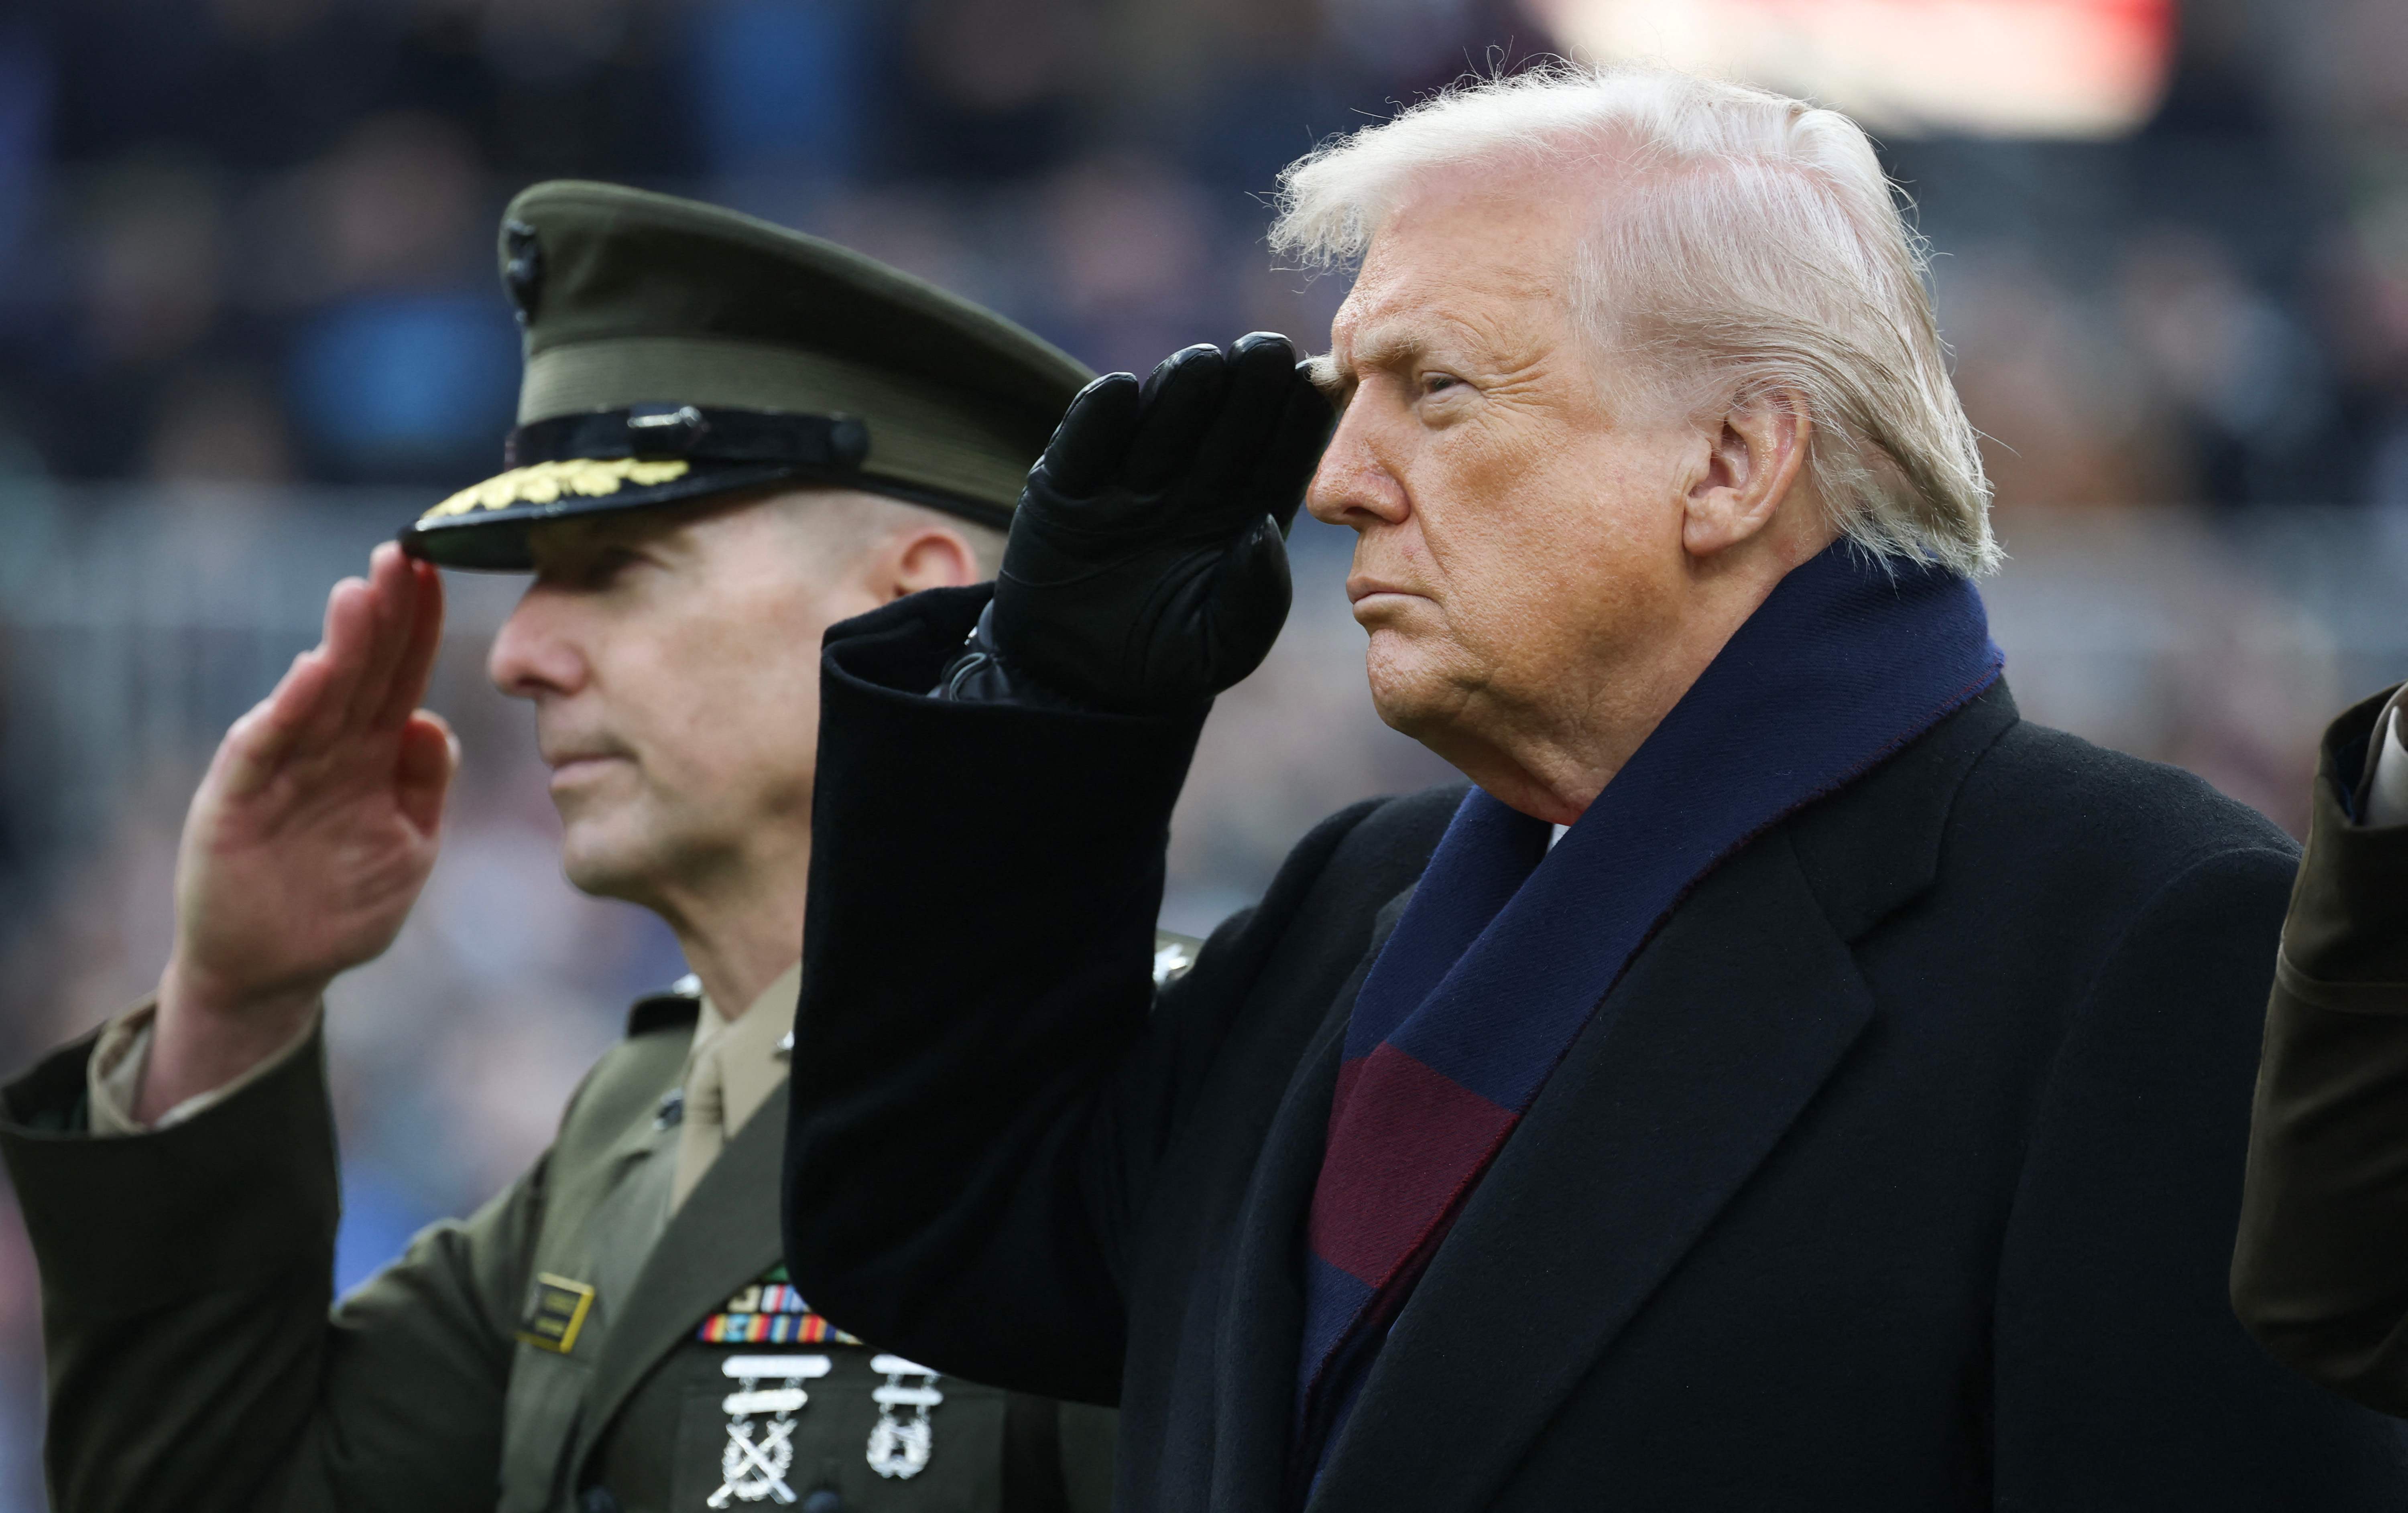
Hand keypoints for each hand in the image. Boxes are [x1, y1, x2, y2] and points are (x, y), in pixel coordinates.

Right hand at [148, 543, 455, 1119]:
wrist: (273, 973)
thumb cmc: (343, 907)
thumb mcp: (407, 848)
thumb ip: (424, 788)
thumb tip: (432, 722)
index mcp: (369, 757)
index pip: (399, 677)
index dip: (416, 626)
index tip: (437, 571)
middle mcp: (324, 752)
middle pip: (360, 671)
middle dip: (381, 614)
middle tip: (401, 554)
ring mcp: (278, 774)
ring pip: (313, 699)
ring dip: (338, 647)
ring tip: (359, 594)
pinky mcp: (235, 804)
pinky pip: (262, 751)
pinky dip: (286, 712)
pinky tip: (308, 674)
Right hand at [985, 332, 1334, 710]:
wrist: (1078, 684)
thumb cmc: (1166, 660)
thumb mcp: (1222, 645)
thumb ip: (1256, 597)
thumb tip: (1266, 530)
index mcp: (1243, 512)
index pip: (1279, 456)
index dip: (1295, 420)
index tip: (1313, 386)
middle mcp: (1191, 484)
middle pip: (1225, 423)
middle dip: (1246, 386)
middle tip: (1266, 351)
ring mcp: (1128, 479)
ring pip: (1161, 419)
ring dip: (1181, 388)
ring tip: (1202, 364)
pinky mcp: (1066, 487)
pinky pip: (1083, 445)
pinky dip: (1097, 419)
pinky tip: (1116, 392)